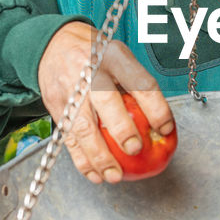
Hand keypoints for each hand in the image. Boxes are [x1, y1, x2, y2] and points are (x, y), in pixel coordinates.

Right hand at [37, 22, 174, 183]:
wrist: (54, 44)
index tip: (166, 129)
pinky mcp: (56, 107)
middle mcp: (90, 71)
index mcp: (115, 56)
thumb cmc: (98, 56)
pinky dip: (82, 160)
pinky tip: (95, 175)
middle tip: (135, 150)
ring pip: (83, 127)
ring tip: (114, 175)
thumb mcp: (120, 57)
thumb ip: (136, 87)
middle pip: (106, 101)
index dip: (156, 107)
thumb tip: (161, 126)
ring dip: (99, 155)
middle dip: (121, 129)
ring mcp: (70, 90)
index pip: (139, 82)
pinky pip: (68, 138)